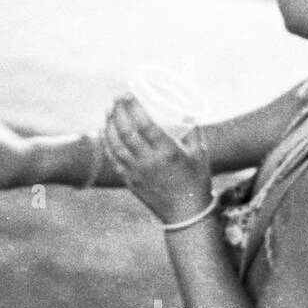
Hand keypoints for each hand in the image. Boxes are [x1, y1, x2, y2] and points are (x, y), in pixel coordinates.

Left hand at [102, 95, 212, 223]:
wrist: (185, 214)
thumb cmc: (197, 180)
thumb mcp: (200, 153)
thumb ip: (193, 129)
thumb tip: (187, 108)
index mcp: (168, 152)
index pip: (145, 124)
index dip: (134, 107)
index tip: (128, 93)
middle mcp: (149, 161)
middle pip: (126, 131)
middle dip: (118, 111)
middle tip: (115, 98)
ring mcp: (136, 172)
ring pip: (116, 144)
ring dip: (109, 124)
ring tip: (108, 110)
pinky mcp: (129, 180)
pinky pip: (114, 158)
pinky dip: (108, 142)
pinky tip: (107, 131)